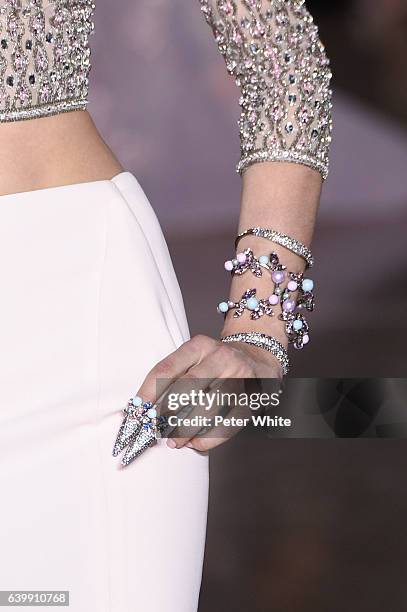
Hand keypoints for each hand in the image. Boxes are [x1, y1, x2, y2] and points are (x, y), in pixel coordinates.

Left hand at [136, 334, 282, 451]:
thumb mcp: (195, 359)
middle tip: (157, 430)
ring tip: (175, 442)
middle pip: (186, 389)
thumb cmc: (216, 363)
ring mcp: (240, 377)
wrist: (259, 357)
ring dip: (186, 430)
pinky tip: (196, 443)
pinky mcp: (253, 398)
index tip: (135, 413)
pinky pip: (227, 424)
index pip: (166, 369)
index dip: (147, 393)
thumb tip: (144, 412)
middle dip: (167, 414)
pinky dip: (208, 439)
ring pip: (207, 408)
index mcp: (199, 345)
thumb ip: (172, 379)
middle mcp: (220, 357)